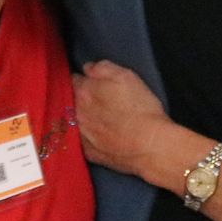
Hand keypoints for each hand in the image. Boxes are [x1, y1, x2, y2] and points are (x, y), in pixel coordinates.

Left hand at [74, 60, 170, 178]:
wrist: (150, 145)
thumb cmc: (141, 108)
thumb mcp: (126, 76)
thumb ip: (103, 67)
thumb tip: (88, 68)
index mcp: (84, 91)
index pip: (73, 79)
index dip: (83, 79)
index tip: (90, 81)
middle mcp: (77, 113)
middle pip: (71, 101)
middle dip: (80, 98)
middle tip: (97, 100)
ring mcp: (81, 134)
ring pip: (75, 120)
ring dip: (82, 117)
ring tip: (100, 117)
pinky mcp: (88, 152)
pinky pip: (82, 139)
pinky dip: (88, 135)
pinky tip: (102, 134)